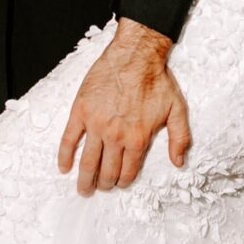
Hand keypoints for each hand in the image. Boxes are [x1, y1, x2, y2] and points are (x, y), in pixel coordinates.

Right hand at [57, 20, 191, 194]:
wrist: (135, 54)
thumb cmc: (156, 80)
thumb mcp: (177, 110)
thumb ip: (180, 138)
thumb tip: (179, 162)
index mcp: (137, 138)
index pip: (128, 171)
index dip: (124, 181)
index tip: (120, 183)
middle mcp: (115, 136)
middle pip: (106, 171)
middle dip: (104, 184)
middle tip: (101, 188)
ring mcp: (95, 124)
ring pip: (87, 161)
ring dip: (84, 179)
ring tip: (83, 188)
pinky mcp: (80, 112)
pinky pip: (69, 140)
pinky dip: (64, 156)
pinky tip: (64, 167)